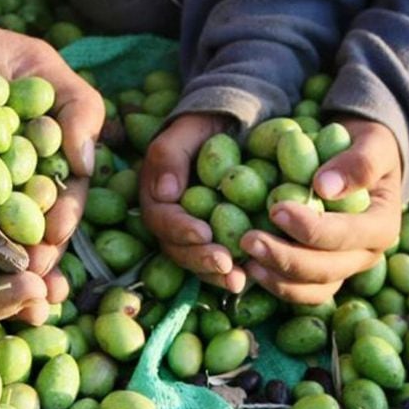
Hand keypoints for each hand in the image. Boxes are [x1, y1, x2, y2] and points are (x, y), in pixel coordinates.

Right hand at [140, 113, 247, 291]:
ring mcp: (192, 235)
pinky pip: (220, 261)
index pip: (162, 219)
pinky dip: (234, 271)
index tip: (203, 233)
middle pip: (177, 249)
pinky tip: (252, 277)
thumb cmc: (203, 127)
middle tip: (225, 263)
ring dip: (216, 274)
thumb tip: (165, 192)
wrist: (227, 130)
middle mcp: (170, 222)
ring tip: (239, 280)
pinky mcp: (216, 240)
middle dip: (200, 259)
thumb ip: (170, 155)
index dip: (180, 229)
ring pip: (197, 262)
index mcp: (156, 197)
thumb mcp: (185, 130)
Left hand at [240, 120, 401, 302]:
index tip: (276, 209)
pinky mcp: (320, 277)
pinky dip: (273, 285)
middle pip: (327, 270)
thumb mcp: (371, 144)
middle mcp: (365, 255)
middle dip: (286, 258)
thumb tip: (324, 187)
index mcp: (381, 226)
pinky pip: (299, 293)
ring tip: (245, 258)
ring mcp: (343, 269)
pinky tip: (248, 268)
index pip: (348, 236)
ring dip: (276, 278)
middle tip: (248, 239)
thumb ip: (358, 163)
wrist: (354, 163)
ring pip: (312, 290)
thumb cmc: (363, 149)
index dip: (312, 228)